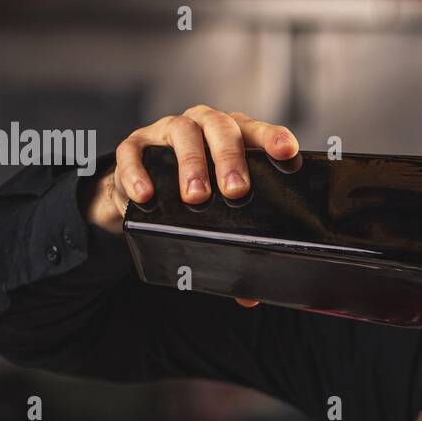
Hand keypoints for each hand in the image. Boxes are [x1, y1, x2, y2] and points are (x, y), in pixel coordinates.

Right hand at [86, 103, 298, 236]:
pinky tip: (146, 196)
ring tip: (196, 196)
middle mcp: (204, 125)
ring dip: (191, 164)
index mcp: (235, 135)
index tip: (287, 153)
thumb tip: (249, 295)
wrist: (139, 188)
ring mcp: (167, 130)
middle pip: (222, 129)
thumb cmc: (193, 195)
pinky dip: (138, 173)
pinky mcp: (134, 144)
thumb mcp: (217, 213)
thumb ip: (234, 245)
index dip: (273, 138)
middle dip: (231, 160)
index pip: (259, 131)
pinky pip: (135, 153)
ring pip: (182, 133)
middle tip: (236, 192)